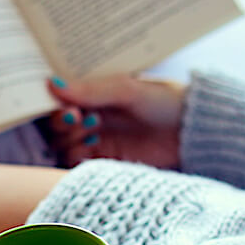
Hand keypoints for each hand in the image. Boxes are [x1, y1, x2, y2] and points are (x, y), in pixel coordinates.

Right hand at [42, 75, 186, 169]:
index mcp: (96, 92)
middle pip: (57, 123)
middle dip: (62, 122)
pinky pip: (76, 161)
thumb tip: (52, 83)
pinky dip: (76, 155)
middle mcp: (92, 114)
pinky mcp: (105, 159)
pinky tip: (92, 146)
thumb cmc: (165, 101)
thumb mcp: (128, 89)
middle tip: (79, 118)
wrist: (192, 132)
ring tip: (94, 131)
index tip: (68, 106)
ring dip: (71, 138)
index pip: (61, 98)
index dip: (56, 103)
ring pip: (63, 143)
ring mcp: (98, 138)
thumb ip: (91, 90)